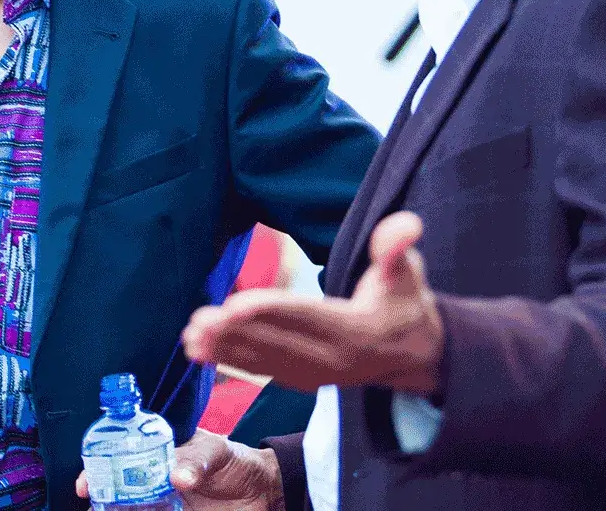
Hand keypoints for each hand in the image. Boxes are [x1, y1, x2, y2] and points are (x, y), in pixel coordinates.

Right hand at [76, 429, 281, 510]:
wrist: (264, 493)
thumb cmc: (236, 462)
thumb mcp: (217, 451)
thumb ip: (197, 461)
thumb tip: (177, 477)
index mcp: (156, 453)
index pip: (117, 457)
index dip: (96, 470)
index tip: (86, 485)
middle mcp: (152, 481)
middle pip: (116, 492)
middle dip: (101, 501)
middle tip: (94, 508)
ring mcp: (161, 506)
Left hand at [182, 211, 443, 394]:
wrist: (414, 353)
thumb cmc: (405, 301)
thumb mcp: (409, 273)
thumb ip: (397, 248)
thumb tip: (407, 225)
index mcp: (357, 329)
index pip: (307, 317)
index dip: (271, 311)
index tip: (234, 306)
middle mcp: (334, 359)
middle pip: (279, 342)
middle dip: (236, 333)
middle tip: (199, 322)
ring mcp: (317, 374)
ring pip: (266, 361)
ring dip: (226, 350)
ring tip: (191, 338)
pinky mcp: (304, 379)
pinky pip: (264, 371)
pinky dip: (232, 361)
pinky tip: (200, 352)